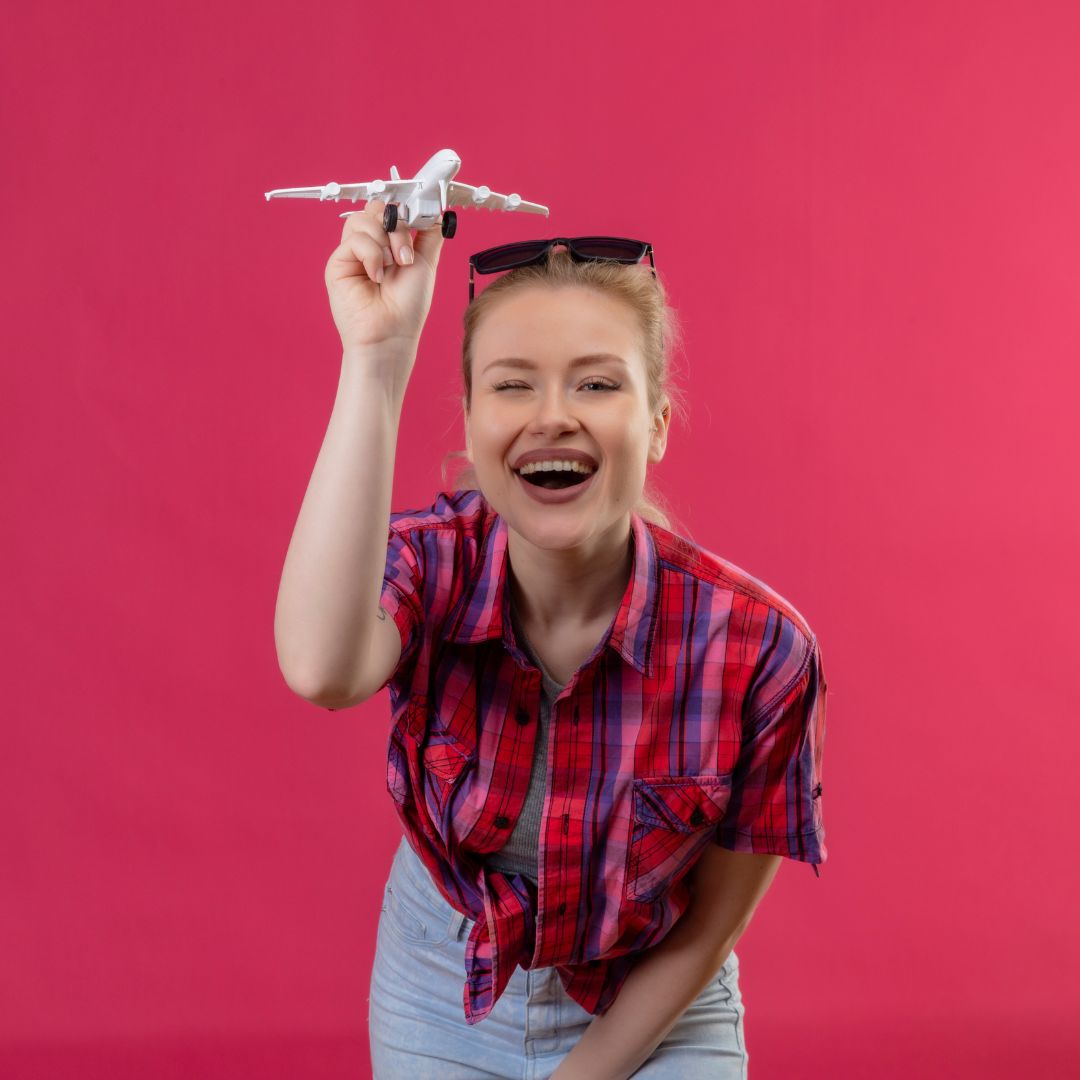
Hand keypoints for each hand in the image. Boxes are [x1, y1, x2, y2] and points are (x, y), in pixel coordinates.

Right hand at [324, 198, 444, 357]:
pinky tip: (377, 276)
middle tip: (405, 255)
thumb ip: (429, 234)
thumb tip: (434, 212)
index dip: (403, 212)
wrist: (392, 332)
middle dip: (396, 227)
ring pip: (363, 220)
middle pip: (375, 210)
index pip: (389, 211)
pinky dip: (372, 255)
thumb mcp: (425, 262)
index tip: (417, 221)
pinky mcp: (338, 263)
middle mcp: (369, 246)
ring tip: (392, 266)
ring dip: (385, 241)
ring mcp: (352, 254)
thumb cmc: (408, 306)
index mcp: (388, 245)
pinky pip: (355, 240)